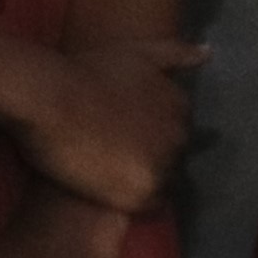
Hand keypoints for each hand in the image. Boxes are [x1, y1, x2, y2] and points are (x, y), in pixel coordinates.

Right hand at [16, 38, 205, 213]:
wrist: (49, 98)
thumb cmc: (84, 71)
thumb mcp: (137, 52)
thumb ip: (175, 53)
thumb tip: (208, 53)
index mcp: (181, 105)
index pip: (179, 132)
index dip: (152, 138)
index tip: (124, 137)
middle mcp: (182, 134)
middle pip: (175, 158)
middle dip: (152, 159)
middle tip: (113, 158)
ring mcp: (165, 163)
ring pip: (166, 182)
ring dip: (145, 181)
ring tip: (110, 176)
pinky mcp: (144, 189)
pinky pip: (152, 205)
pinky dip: (136, 202)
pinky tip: (112, 194)